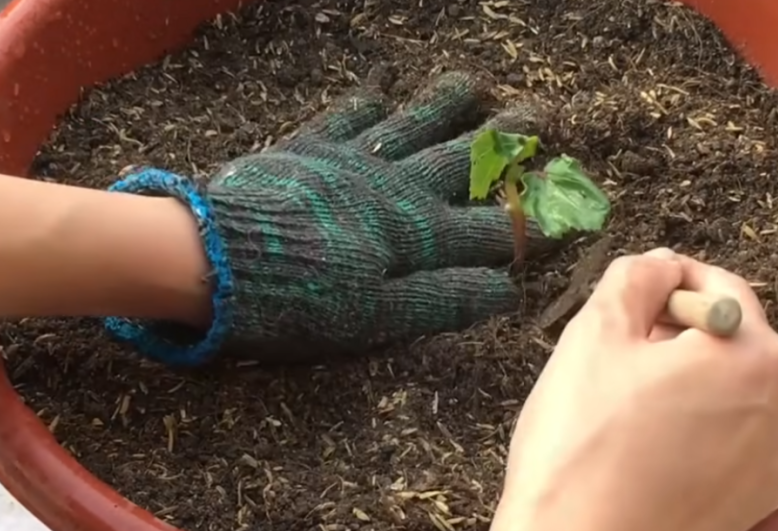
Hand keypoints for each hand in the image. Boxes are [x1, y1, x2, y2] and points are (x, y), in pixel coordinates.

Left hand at [104, 71, 554, 365]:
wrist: (219, 258)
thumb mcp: (380, 316)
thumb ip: (444, 297)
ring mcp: (354, 163)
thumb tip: (503, 288)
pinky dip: (370, 100)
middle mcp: (395, 190)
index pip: (488, 230)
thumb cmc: (302, 298)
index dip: (525, 227)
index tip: (559, 220)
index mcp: (417, 236)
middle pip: (460, 161)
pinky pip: (350, 116)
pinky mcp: (311, 150)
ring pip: (413, 127)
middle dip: (502, 144)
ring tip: (474, 85)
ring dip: (446, 106)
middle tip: (538, 119)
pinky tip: (383, 86)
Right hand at [492, 248, 777, 530]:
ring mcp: (774, 465)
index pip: (720, 289)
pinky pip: (726, 445)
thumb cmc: (582, 445)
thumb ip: (635, 278)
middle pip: (728, 343)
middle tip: (616, 357)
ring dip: (683, 386)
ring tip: (624, 410)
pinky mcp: (753, 505)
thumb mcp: (595, 334)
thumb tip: (662, 264)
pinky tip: (641, 452)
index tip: (629, 295)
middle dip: (673, 338)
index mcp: (756, 356)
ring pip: (726, 395)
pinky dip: (691, 435)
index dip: (668, 281)